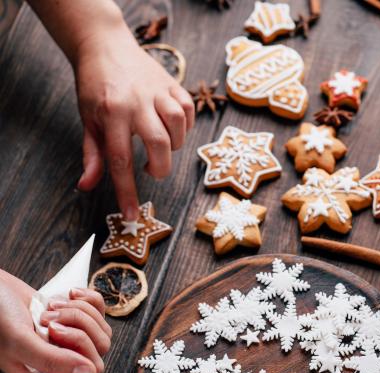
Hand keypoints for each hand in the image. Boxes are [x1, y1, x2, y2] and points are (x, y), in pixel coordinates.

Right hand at [0, 270, 111, 372]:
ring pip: (102, 328)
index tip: (50, 328)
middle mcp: (62, 364)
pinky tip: (66, 295)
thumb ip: (52, 361)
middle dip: (77, 322)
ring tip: (49, 307)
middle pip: (101, 346)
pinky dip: (86, 298)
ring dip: (78, 310)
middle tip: (47, 317)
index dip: (76, 342)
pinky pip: (100, 311)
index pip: (91, 369)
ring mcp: (71, 343)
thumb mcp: (21, 341)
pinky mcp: (77, 321)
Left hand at [74, 27, 193, 219]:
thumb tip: (87, 187)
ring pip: (178, 126)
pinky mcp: (173, 83)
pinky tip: (173, 128)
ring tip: (161, 145)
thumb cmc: (95, 88)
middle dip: (160, 168)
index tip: (131, 215)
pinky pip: (188, 110)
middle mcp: (137, 102)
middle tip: (151, 170)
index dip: (127, 191)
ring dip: (174, 145)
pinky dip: (185, 125)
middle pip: (160, 145)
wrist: (105, 46)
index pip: (120, 161)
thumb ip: (92, 155)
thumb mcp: (87, 122)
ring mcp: (158, 91)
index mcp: (111, 114)